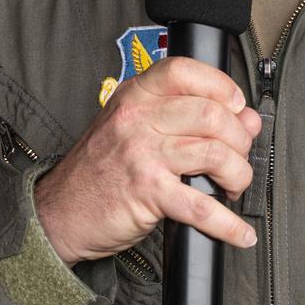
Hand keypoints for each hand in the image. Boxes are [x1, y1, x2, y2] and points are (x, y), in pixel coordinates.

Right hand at [33, 56, 261, 263]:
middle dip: (239, 140)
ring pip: (216, 154)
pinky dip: (228, 224)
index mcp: (135, 94)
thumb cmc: (100, 168)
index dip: (221, 86)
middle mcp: (138, 118)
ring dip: (238, 175)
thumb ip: (188, 116)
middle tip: (237, 156)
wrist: (58, 212)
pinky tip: (240, 233)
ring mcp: (142, 155)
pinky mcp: (147, 193)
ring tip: (233, 186)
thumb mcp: (136, 128)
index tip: (237, 105)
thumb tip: (246, 119)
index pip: (185, 71)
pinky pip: (202, 206)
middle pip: (212, 114)